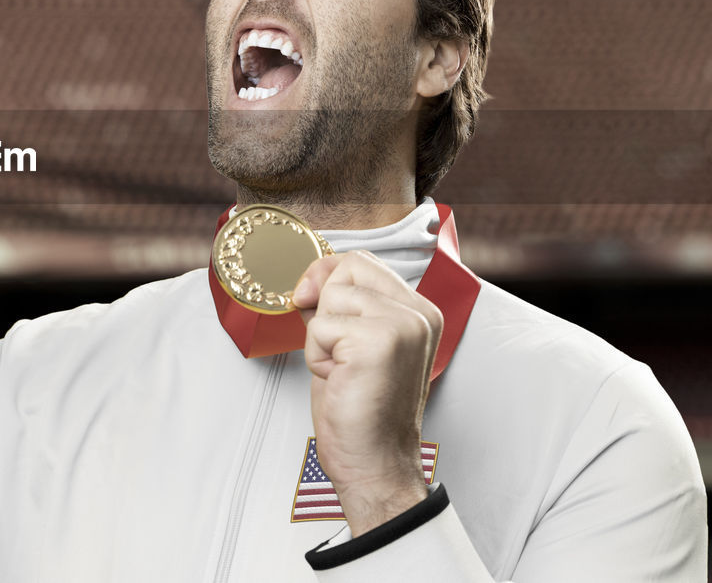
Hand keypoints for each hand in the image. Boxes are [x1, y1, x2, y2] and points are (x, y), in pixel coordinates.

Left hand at [293, 250, 442, 535]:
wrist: (373, 464)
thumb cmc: (360, 411)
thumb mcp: (348, 344)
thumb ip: (337, 306)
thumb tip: (309, 280)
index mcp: (417, 312)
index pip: (361, 262)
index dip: (326, 277)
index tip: (312, 304)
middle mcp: (418, 314)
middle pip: (347, 266)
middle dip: (324, 306)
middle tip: (338, 352)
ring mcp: (403, 325)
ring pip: (331, 295)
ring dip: (320, 337)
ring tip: (342, 370)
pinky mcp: (380, 340)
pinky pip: (320, 326)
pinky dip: (317, 356)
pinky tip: (340, 380)